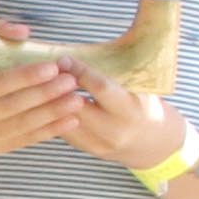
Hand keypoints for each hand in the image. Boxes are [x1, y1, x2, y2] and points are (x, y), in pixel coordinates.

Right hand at [0, 57, 83, 156]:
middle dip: (44, 94)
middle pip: (11, 107)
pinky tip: (71, 120)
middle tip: (71, 81)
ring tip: (77, 99)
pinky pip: (26, 140)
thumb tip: (23, 34)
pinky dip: (51, 130)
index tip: (51, 67)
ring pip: (22, 126)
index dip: (24, 77)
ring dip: (53, 113)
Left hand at [56, 67, 181, 168]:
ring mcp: (99, 144)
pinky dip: (55, 116)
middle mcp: (114, 130)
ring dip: (52, 102)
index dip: (80, 72)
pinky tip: (49, 101)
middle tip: (47, 71)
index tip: (65, 59)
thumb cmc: (145, 106)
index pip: (100, 88)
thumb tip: (89, 49)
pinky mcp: (88, 150)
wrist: (154, 143)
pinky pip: (64, 132)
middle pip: (77, 107)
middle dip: (59, 88)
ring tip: (44, 85)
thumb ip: (118, 74)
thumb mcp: (141, 88)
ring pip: (64, 122)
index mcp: (130, 110)